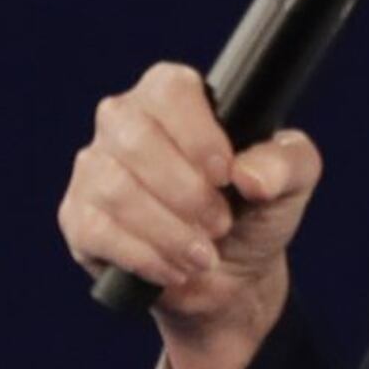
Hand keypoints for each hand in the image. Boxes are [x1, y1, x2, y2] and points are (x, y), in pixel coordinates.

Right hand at [58, 62, 324, 368]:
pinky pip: (97, 230)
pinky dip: (143, 257)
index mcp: (172, 96)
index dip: (197, 134)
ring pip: (116, 188)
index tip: (226, 174)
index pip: (169, 89)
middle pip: (134, 137)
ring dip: (169, 232)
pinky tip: (173, 270)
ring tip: (203, 256)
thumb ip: (288, 163)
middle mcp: (124, 121)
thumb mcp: (291, 184)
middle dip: (185, 193)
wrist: (228, 279)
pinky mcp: (78, 216)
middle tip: (220, 224)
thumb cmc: (253, 213)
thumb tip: (249, 176)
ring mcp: (94, 168)